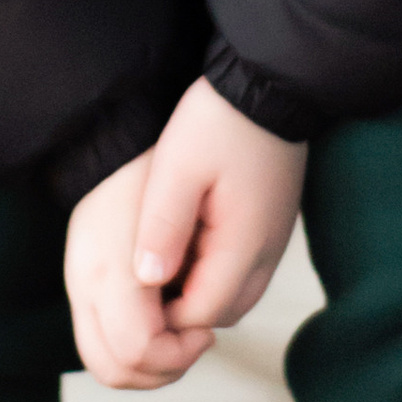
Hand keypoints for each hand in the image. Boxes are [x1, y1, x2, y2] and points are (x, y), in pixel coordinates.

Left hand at [63, 78, 308, 392]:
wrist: (268, 84)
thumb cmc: (218, 120)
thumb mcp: (178, 168)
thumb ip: (163, 226)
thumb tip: (147, 280)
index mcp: (243, 246)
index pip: (199, 316)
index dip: (160, 317)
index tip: (130, 288)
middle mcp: (265, 256)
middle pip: (217, 317)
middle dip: (177, 312)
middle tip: (138, 276)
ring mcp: (272, 244)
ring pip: (230, 298)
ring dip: (193, 292)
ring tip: (157, 257)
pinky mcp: (269, 231)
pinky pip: (238, 273)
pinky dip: (209, 272)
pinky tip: (183, 240)